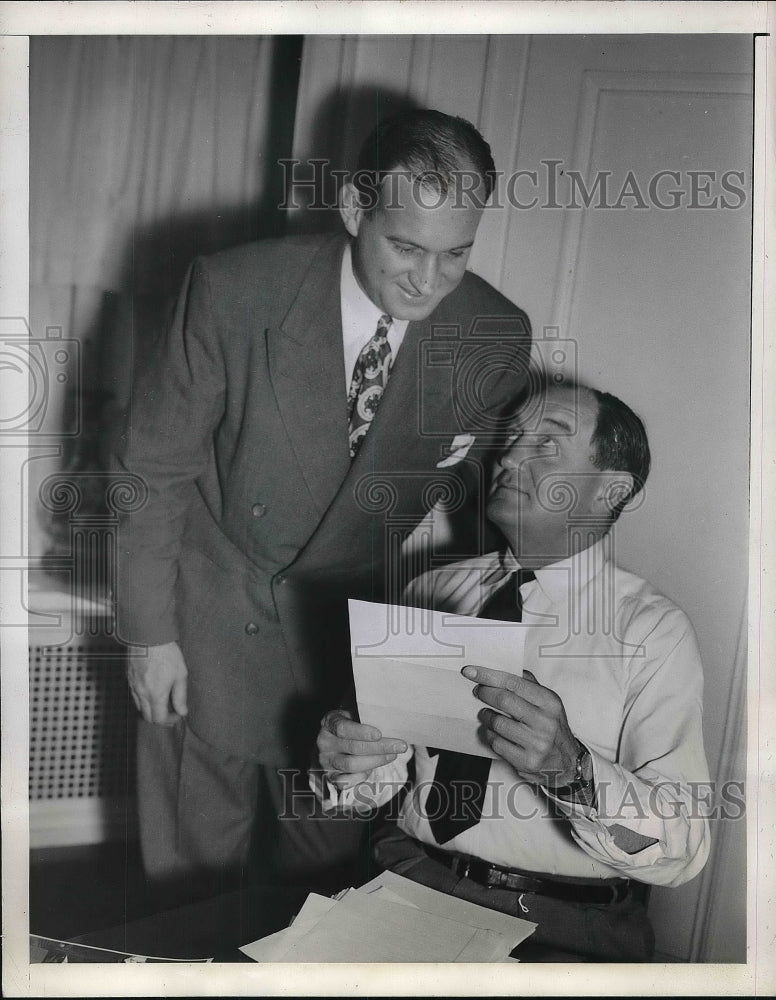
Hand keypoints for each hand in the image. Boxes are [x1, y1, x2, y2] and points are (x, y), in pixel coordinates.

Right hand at [127, 640, 187, 725]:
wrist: (148, 636)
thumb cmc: (166, 653)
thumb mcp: (180, 674)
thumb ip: (180, 696)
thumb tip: (182, 711)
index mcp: (155, 694)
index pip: (159, 719)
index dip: (170, 721)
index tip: (177, 714)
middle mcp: (142, 693)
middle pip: (147, 717)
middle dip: (159, 718)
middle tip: (171, 711)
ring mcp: (133, 686)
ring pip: (139, 707)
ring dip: (150, 709)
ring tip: (162, 701)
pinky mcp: (129, 678)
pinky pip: (134, 696)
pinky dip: (143, 699)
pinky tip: (152, 690)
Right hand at [316, 709, 406, 790]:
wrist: (334, 740)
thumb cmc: (351, 723)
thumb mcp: (354, 712)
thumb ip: (365, 715)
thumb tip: (390, 721)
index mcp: (329, 722)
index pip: (343, 728)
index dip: (361, 732)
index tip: (379, 734)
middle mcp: (324, 742)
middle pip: (353, 748)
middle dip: (380, 748)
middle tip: (400, 746)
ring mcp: (326, 760)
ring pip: (352, 765)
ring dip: (376, 761)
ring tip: (392, 755)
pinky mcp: (330, 776)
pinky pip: (346, 781)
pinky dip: (362, 776)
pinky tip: (374, 768)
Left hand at [463, 665, 577, 785]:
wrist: (567, 762)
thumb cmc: (552, 727)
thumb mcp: (548, 702)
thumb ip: (528, 684)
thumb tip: (503, 667)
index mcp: (550, 702)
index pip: (514, 682)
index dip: (489, 675)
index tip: (470, 671)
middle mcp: (546, 722)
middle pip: (503, 700)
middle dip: (484, 693)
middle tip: (478, 691)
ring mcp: (537, 744)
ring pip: (497, 723)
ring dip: (486, 716)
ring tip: (487, 714)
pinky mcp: (527, 762)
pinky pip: (496, 743)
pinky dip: (490, 735)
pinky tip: (494, 732)